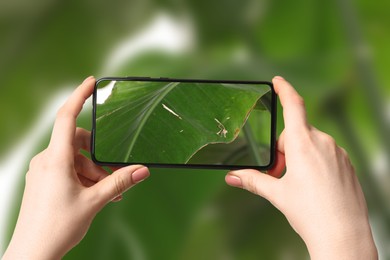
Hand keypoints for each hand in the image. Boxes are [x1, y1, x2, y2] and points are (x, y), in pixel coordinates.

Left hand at [3, 77, 149, 259]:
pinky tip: (94, 195)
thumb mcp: (94, 201)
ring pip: (74, 159)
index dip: (79, 96)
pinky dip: (83, 177)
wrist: (33, 253)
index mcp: (55, 160)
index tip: (91, 81)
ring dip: (93, 172)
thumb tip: (142, 170)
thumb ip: (119, 182)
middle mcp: (46, 161)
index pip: (66, 117)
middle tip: (112, 179)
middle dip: (98, 158)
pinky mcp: (44, 180)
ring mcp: (43, 170)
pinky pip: (67, 169)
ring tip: (106, 194)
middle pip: (78, 143)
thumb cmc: (56, 228)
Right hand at [225, 77, 377, 258]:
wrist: (342, 235)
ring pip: (312, 144)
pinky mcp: (346, 163)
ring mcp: (338, 153)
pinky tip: (313, 185)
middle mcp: (323, 143)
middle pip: (297, 132)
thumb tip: (233, 177)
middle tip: (279, 173)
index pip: (293, 106)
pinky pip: (326, 153)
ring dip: (300, 155)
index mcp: (303, 144)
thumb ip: (253, 180)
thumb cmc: (311, 213)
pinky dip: (315, 162)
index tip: (278, 81)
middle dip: (284, 148)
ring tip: (297, 182)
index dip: (284, 89)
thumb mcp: (277, 193)